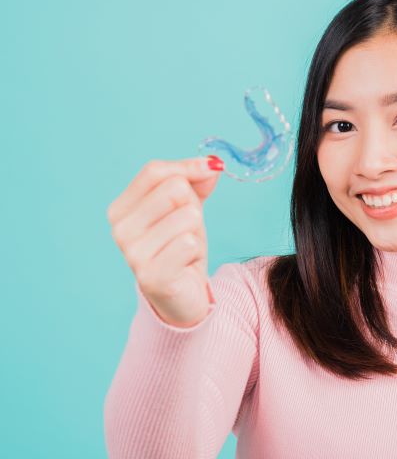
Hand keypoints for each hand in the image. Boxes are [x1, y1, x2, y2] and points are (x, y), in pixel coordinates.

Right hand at [107, 156, 223, 326]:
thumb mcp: (187, 207)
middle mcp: (120, 229)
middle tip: (186, 229)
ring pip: (186, 215)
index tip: (212, 169)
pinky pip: (188, 242)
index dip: (188, 167)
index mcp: (121, 208)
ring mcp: (132, 253)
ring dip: (195, 231)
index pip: (154, 171)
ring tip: (184, 248)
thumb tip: (212, 164)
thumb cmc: (180, 246)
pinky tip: (185, 263)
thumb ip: (196, 180)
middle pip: (174, 189)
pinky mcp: (151, 275)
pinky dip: (195, 250)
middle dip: (192, 206)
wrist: (183, 294)